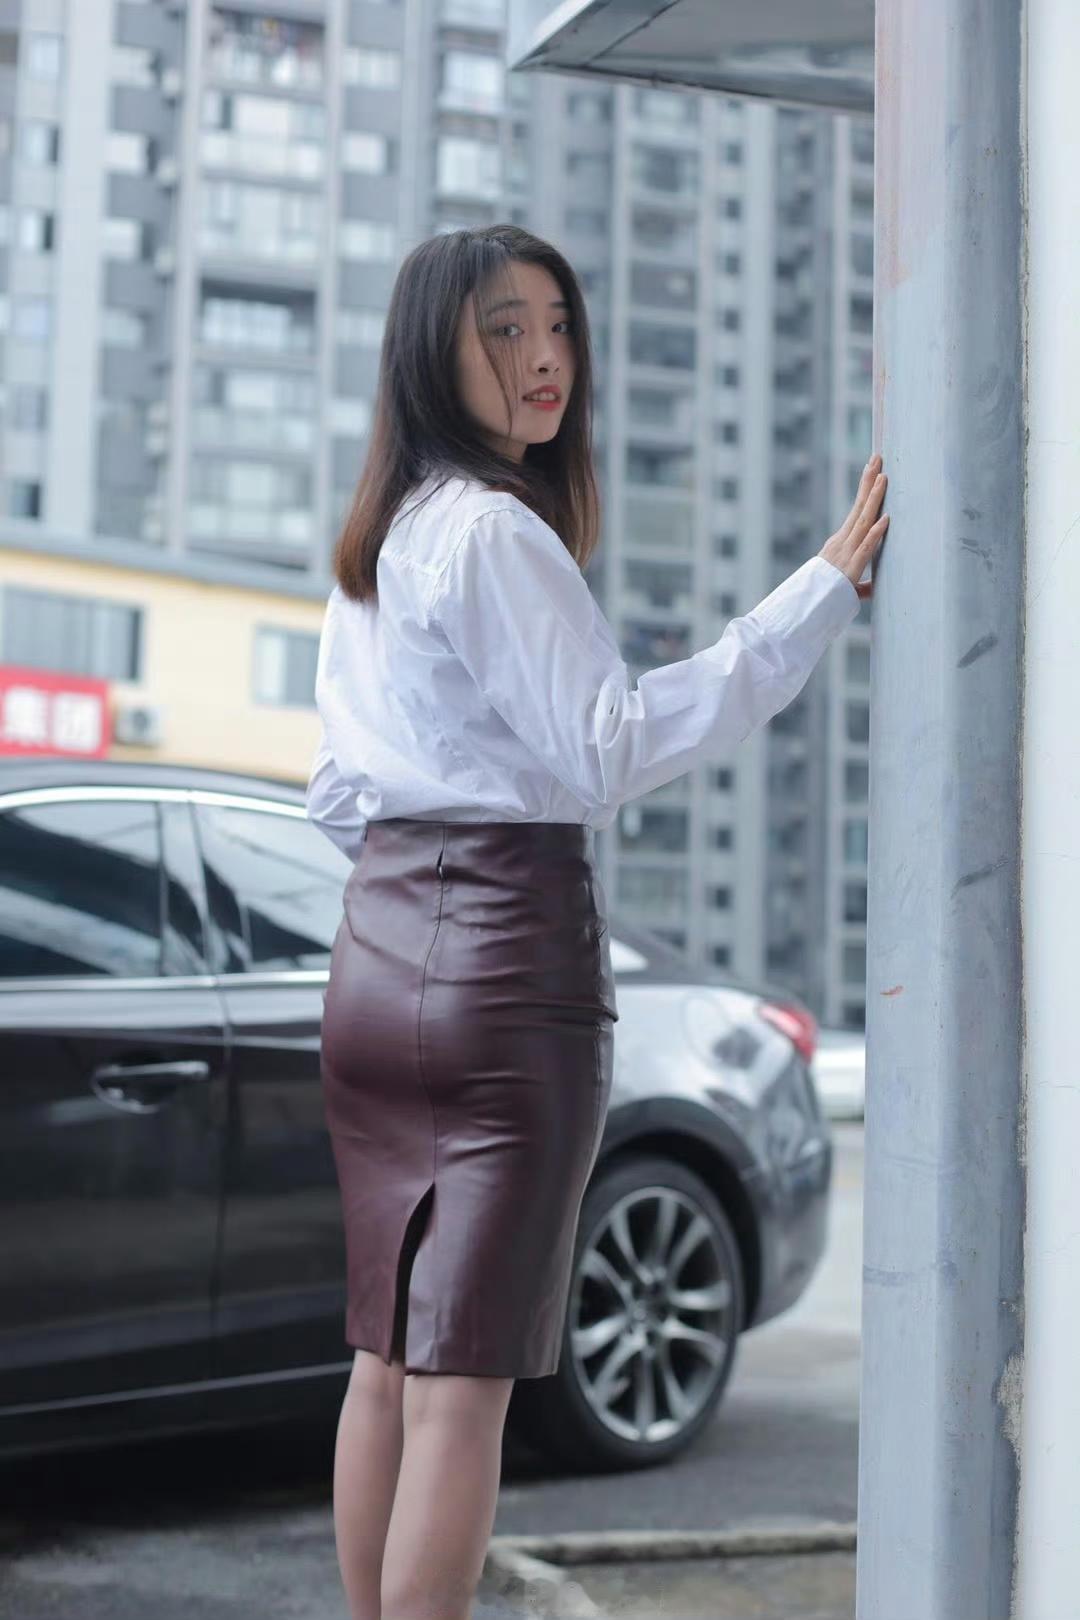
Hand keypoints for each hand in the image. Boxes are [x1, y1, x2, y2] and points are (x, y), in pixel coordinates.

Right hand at [819, 453, 889, 600]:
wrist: (803, 609)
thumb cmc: (823, 598)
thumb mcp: (844, 587)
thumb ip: (860, 585)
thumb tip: (870, 589)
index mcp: (840, 543)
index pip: (856, 511)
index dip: (865, 489)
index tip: (873, 469)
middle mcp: (841, 543)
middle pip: (859, 507)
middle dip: (868, 482)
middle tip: (877, 458)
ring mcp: (845, 554)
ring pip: (863, 522)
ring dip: (874, 499)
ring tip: (884, 477)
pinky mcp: (850, 569)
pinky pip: (865, 548)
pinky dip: (876, 533)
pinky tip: (886, 518)